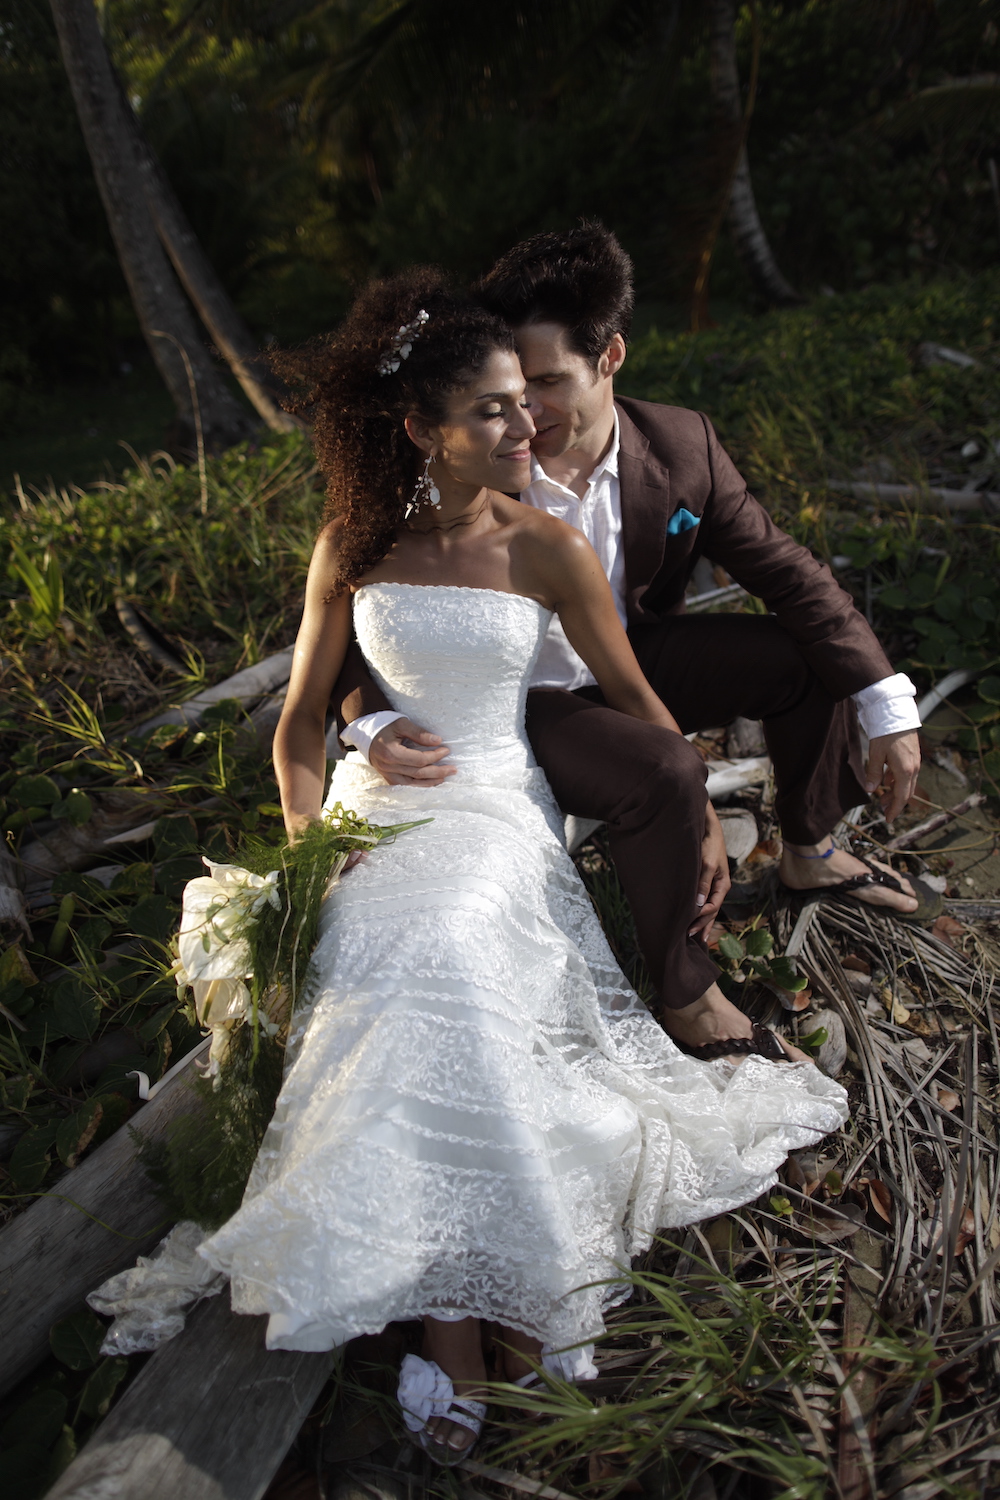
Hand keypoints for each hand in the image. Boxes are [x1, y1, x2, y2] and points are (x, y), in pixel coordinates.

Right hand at [369, 717, 455, 786]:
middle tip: (453, 769)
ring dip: (431, 782)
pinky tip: (430, 783)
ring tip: (445, 778)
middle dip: (438, 771)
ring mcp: (388, 775)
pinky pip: (406, 786)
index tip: (446, 750)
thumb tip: (438, 741)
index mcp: (391, 752)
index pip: (419, 759)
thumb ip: (419, 733)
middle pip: (418, 773)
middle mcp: (389, 767)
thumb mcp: (401, 724)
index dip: (435, 756)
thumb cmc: (385, 727)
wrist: (366, 734)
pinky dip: (419, 786)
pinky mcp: (388, 779)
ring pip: (413, 784)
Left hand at [689, 802, 730, 940]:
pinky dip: (699, 912)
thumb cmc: (708, 845)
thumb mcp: (707, 864)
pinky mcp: (706, 882)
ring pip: (708, 908)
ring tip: (694, 937)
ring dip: (701, 922)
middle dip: (702, 926)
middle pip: (712, 912)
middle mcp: (719, 888)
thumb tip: (699, 904)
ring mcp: (713, 886)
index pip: (712, 907)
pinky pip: (704, 901)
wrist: (707, 828)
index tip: (688, 927)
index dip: (701, 919)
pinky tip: (694, 918)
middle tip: (690, 940)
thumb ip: (703, 883)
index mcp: (723, 885)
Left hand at [865, 729, 920, 823]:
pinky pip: (906, 773)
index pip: (901, 797)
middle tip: (883, 810)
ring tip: (882, 796)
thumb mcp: (875, 755)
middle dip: (895, 803)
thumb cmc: (886, 733)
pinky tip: (886, 780)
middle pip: (906, 792)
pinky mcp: (913, 755)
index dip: (895, 810)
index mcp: (905, 771)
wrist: (896, 713)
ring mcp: (915, 762)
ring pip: (906, 783)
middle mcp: (913, 768)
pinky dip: (897, 780)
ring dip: (895, 791)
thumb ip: (873, 773)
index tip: (889, 819)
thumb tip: (870, 789)